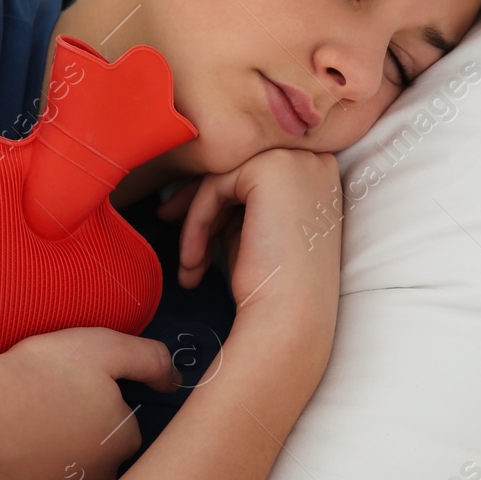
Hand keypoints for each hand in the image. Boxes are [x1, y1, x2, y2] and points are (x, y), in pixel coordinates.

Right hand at [0, 326, 180, 479]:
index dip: (100, 415)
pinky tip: (12, 474)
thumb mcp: (100, 346)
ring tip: (30, 449)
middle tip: (49, 425)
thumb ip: (148, 359)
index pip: (125, 433)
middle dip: (86, 452)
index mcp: (121, 440)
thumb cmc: (33, 375)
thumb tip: (176, 380)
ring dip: (62, 478)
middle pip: (103, 468)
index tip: (72, 402)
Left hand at [165, 150, 342, 313]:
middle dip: (197, 200)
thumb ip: (235, 202)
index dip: (216, 197)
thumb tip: (193, 185)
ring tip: (188, 265)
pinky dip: (196, 223)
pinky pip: (214, 187)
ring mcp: (296, 160)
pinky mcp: (272, 168)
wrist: (291, 319)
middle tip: (164, 218)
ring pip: (222, 177)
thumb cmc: (273, 286)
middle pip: (236, 170)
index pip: (252, 174)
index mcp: (315, 174)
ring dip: (196, 222)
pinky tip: (192, 261)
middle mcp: (313, 159)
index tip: (184, 217)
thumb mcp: (253, 231)